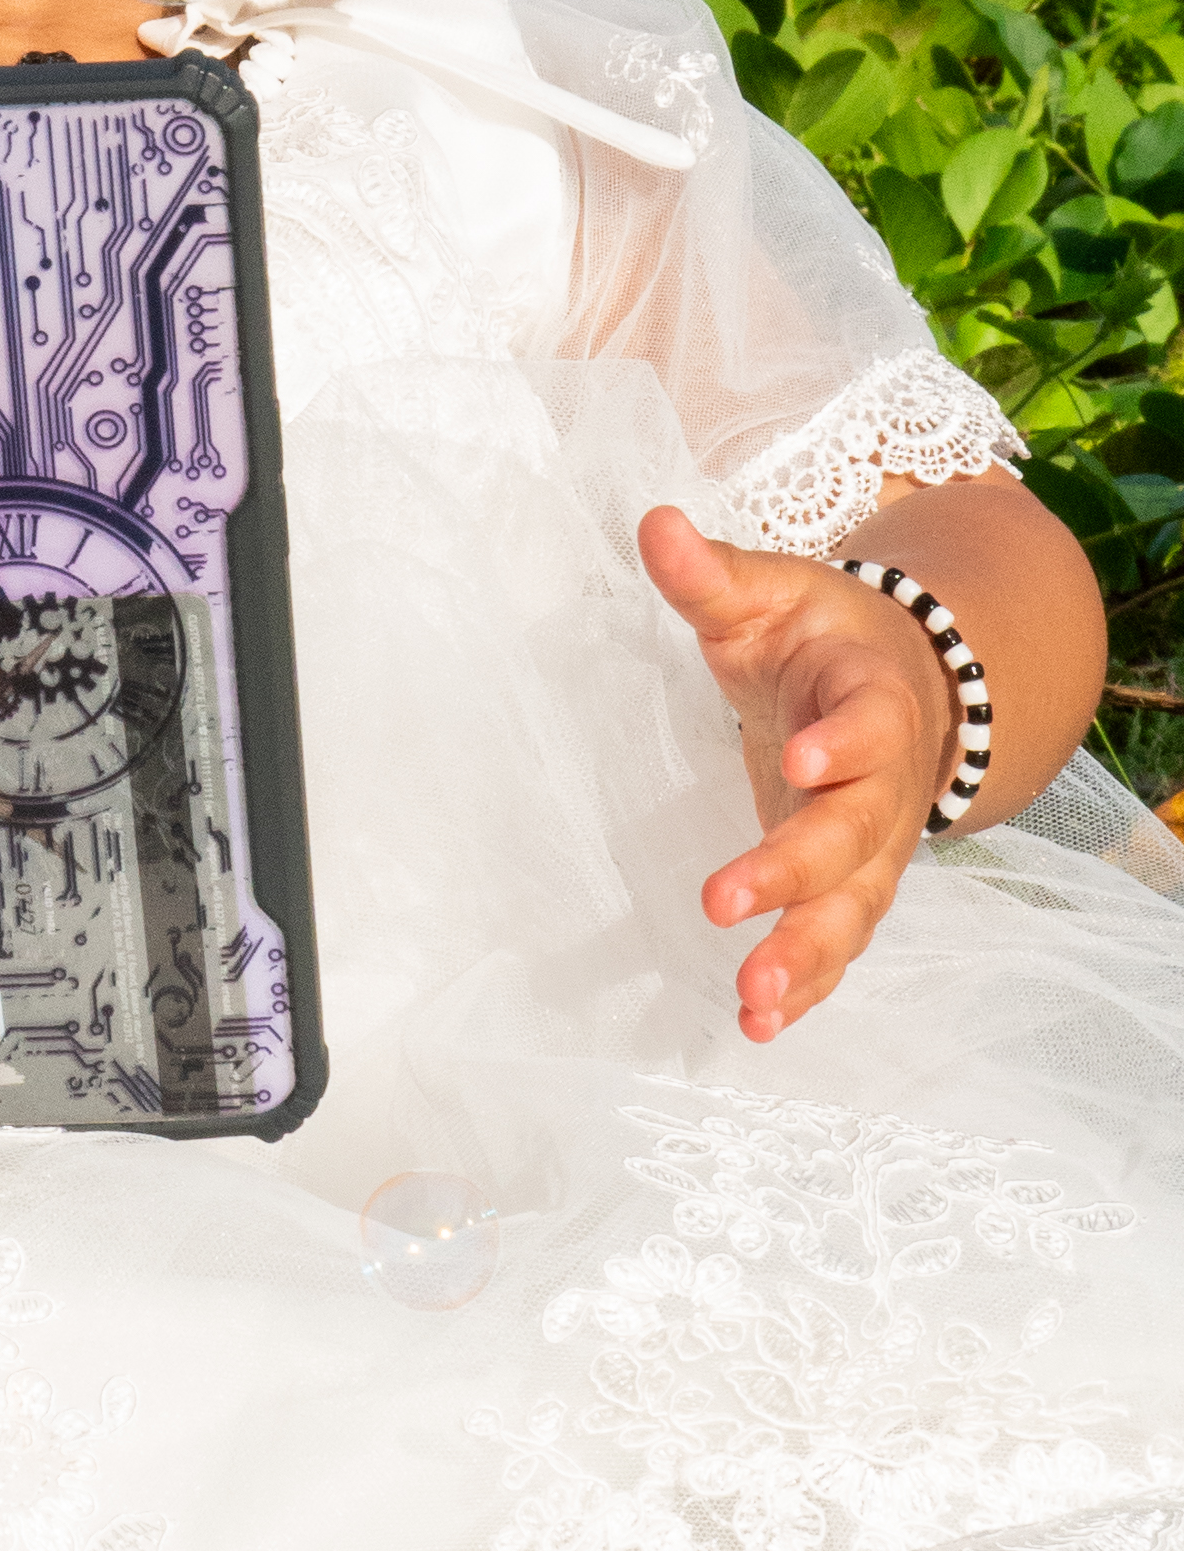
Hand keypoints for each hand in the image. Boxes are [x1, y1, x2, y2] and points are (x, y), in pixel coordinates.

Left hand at [640, 504, 956, 1037]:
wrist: (896, 684)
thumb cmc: (819, 639)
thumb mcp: (768, 596)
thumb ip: (712, 575)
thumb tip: (653, 524)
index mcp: (871, 700)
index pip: (869, 724)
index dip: (841, 743)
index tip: (797, 758)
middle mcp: (884, 786)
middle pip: (854, 836)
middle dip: (795, 871)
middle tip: (723, 900)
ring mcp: (873, 847)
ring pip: (852, 909)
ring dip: (805, 955)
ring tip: (752, 1000)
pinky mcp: (850, 888)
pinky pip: (838, 945)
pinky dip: (808, 987)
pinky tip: (757, 1026)